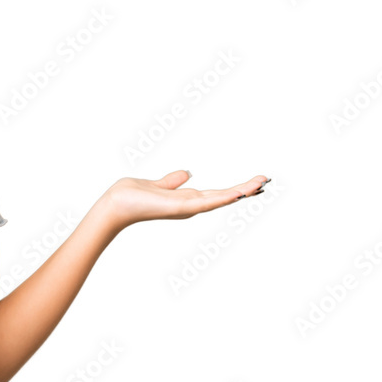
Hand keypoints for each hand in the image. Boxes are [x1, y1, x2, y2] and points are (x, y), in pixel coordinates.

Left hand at [96, 170, 268, 230]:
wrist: (116, 204)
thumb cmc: (132, 196)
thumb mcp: (159, 184)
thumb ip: (172, 181)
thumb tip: (187, 173)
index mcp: (186, 200)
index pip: (217, 194)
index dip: (235, 189)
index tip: (253, 182)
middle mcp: (190, 206)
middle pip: (224, 197)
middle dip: (245, 190)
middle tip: (266, 181)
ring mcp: (187, 208)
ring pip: (221, 199)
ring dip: (241, 191)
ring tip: (261, 183)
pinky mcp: (181, 208)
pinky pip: (207, 202)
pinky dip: (223, 197)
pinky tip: (238, 193)